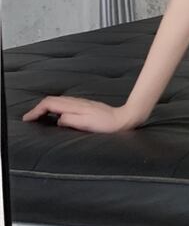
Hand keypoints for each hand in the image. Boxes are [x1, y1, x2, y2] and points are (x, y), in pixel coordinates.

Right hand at [20, 96, 141, 132]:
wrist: (123, 119)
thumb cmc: (106, 124)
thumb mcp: (86, 124)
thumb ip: (70, 120)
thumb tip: (59, 120)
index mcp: (74, 106)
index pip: (49, 104)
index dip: (36, 110)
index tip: (28, 119)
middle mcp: (76, 102)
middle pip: (51, 100)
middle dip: (38, 108)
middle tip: (29, 118)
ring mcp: (80, 103)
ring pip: (58, 101)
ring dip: (45, 107)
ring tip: (38, 116)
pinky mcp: (85, 106)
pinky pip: (64, 104)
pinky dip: (54, 108)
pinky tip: (56, 115)